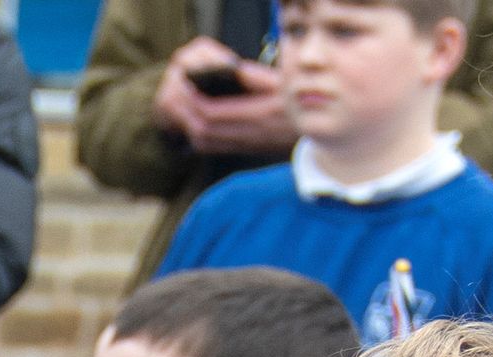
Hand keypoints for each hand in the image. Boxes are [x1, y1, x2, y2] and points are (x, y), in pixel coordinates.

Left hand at [152, 39, 296, 153]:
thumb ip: (253, 77)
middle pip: (205, 130)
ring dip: (189, 126)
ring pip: (207, 142)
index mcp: (260, 113)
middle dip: (186, 114)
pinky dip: (200, 135)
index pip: (214, 113)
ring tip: (182, 109)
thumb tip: (228, 70)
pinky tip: (194, 124)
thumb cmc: (299, 99)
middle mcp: (252, 133)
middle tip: (176, 97)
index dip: (195, 101)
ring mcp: (248, 144)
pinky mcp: (247, 149)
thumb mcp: (280, 83)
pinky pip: (215, 147)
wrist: (316, 129)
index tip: (187, 87)